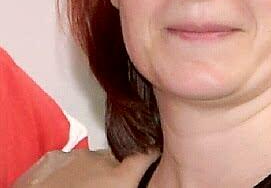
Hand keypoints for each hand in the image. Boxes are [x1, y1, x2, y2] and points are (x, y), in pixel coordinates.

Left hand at [13, 149, 158, 187]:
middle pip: (116, 158)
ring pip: (91, 158)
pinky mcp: (52, 157)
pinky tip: (61, 186)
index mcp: (120, 176)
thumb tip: (134, 181)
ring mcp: (76, 155)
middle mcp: (101, 160)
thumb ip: (128, 184)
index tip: (152, 156)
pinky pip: (67, 158)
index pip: (146, 154)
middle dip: (114, 170)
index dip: (149, 154)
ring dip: (90, 171)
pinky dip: (67, 170)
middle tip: (106, 187)